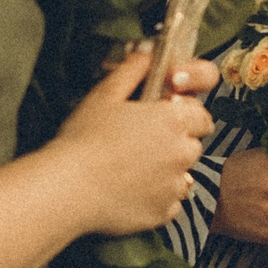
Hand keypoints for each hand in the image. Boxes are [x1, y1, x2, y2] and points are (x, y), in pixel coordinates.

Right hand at [52, 50, 214, 234]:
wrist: (67, 188)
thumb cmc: (83, 140)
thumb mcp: (105, 94)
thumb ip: (134, 70)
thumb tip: (148, 55)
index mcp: (173, 119)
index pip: (200, 115)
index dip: (183, 116)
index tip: (163, 118)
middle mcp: (182, 152)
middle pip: (192, 145)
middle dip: (173, 143)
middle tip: (140, 143)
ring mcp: (175, 185)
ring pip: (182, 176)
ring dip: (166, 172)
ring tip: (131, 169)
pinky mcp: (163, 212)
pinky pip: (169, 203)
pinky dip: (155, 198)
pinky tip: (129, 190)